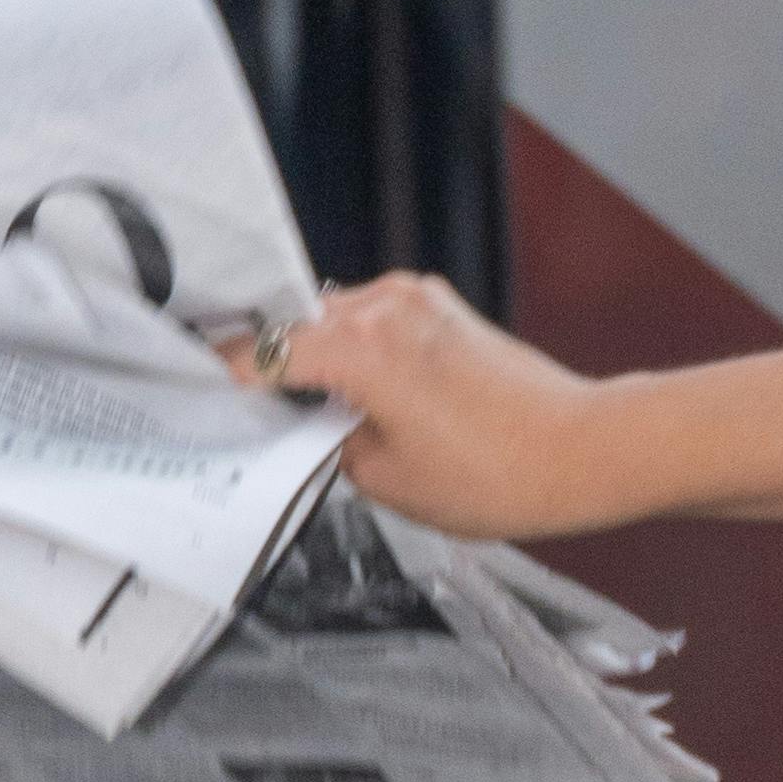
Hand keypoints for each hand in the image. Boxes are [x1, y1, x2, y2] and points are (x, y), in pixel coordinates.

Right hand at [237, 271, 614, 537]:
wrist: (584, 452)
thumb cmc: (500, 474)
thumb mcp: (385, 480)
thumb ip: (328, 443)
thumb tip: (310, 426)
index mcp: (361, 347)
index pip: (262, 352)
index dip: (224, 377)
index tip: (198, 393)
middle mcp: (386, 307)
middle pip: (295, 327)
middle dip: (268, 364)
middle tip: (243, 406)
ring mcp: (419, 301)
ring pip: (334, 319)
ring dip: (314, 353)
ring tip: (302, 405)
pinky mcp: (445, 309)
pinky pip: (375, 320)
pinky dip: (355, 347)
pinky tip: (355, 390)